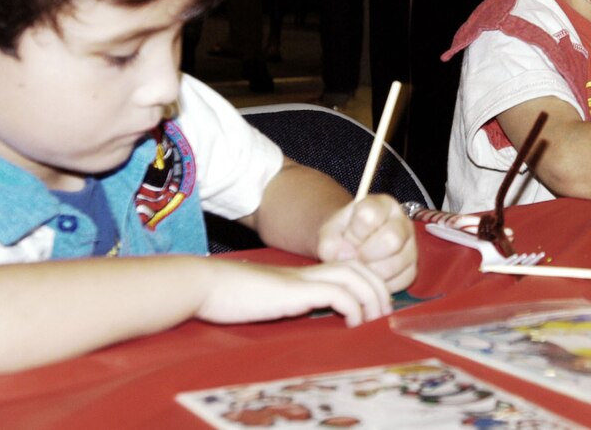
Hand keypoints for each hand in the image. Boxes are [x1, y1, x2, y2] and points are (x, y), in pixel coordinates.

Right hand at [195, 259, 390, 327]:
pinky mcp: (295, 291)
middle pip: (358, 266)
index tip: (374, 307)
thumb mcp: (265, 300)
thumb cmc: (227, 296)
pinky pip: (337, 294)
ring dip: (372, 298)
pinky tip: (352, 323)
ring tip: (375, 320)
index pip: (347, 267)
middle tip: (384, 313)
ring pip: (354, 276)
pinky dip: (353, 307)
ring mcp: (301, 279)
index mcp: (301, 274)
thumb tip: (300, 315)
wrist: (205, 285)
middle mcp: (306, 272)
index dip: (367, 282)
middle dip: (378, 288)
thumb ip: (285, 303)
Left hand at [317, 195, 417, 291]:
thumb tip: (346, 256)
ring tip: (360, 269)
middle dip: (366, 254)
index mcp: (382, 204)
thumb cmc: (341, 235)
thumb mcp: (329, 233)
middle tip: (354, 258)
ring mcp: (411, 245)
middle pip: (391, 240)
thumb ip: (331, 242)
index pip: (371, 215)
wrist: (349, 246)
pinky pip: (401, 280)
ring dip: (372, 272)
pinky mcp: (412, 268)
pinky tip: (370, 278)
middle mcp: (402, 221)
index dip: (355, 231)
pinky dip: (381, 284)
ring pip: (397, 263)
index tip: (346, 237)